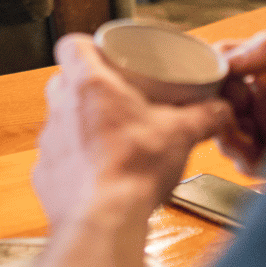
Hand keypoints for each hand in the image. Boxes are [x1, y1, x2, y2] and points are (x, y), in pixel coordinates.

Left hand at [33, 34, 232, 228]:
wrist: (105, 221)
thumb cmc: (134, 170)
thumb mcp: (180, 134)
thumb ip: (204, 117)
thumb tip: (219, 109)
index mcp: (90, 84)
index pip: (70, 44)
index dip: (85, 47)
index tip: (103, 55)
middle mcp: (62, 107)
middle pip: (64, 80)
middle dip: (86, 87)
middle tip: (113, 98)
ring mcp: (50, 140)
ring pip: (60, 119)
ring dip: (79, 125)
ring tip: (109, 138)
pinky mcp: (46, 173)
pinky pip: (57, 158)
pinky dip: (74, 162)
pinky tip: (97, 172)